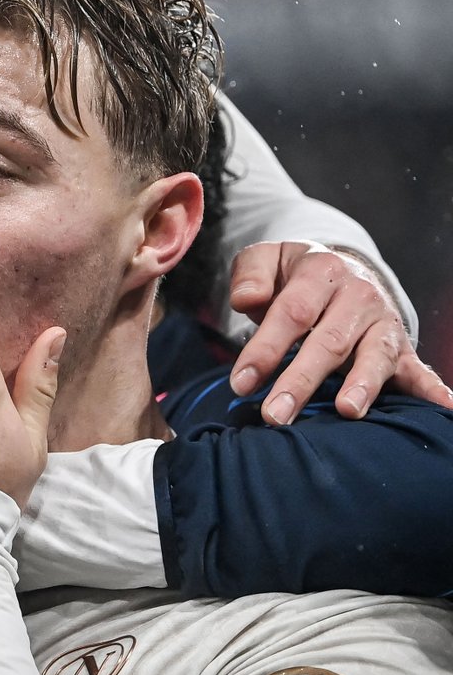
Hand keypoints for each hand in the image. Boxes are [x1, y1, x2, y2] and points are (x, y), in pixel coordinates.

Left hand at [229, 240, 452, 423]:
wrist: (341, 270)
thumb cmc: (294, 275)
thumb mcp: (267, 259)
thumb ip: (251, 274)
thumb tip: (246, 300)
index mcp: (323, 271)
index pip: (292, 312)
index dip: (265, 348)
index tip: (241, 382)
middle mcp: (358, 295)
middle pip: (329, 341)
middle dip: (301, 381)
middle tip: (275, 415)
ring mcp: (382, 323)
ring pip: (374, 356)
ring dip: (361, 386)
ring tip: (348, 411)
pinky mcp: (401, 347)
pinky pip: (418, 370)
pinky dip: (431, 388)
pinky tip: (444, 406)